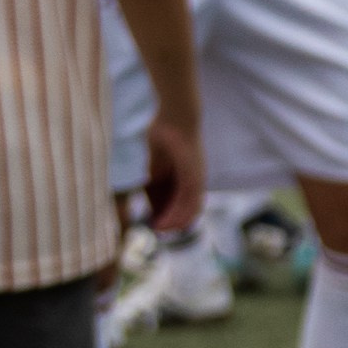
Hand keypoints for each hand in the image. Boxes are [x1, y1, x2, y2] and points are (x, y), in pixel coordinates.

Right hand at [145, 115, 205, 234]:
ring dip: (174, 221)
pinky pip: (187, 199)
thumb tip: (150, 207)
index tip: (156, 225)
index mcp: (187, 179)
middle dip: (173, 223)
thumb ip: (154, 187)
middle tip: (157, 231)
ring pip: (190, 208)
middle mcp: (196, 181)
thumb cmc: (162, 137)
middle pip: (189, 211)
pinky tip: (163, 218)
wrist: (174, 115)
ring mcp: (197, 178)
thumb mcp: (154, 168)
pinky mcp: (195, 175)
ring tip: (159, 228)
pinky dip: (175, 212)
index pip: (183, 205)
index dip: (171, 217)